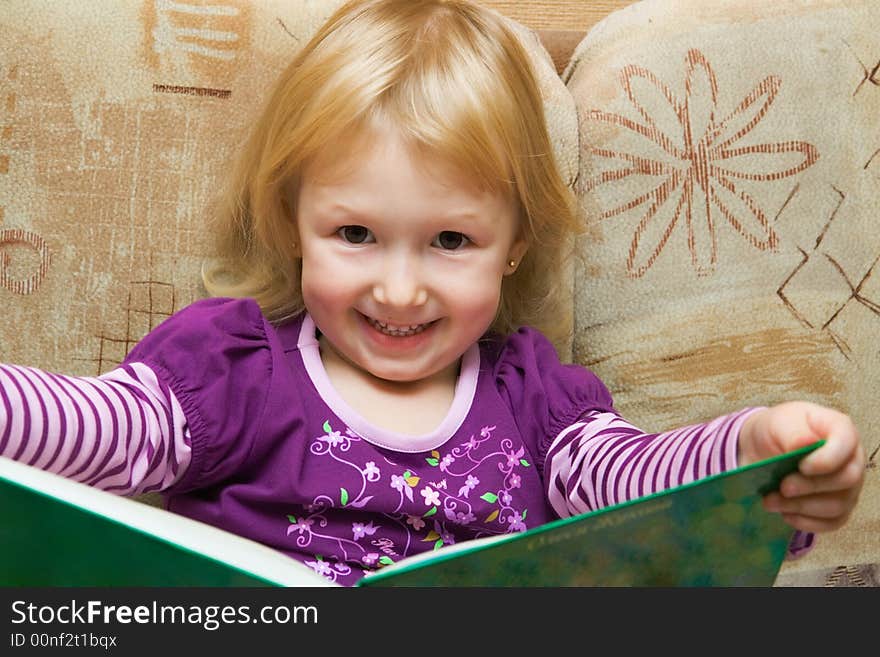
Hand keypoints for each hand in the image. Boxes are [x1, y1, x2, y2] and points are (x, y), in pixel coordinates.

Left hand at [738, 401, 865, 532]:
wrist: (763, 448)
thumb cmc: (776, 431)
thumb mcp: (778, 422)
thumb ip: (794, 433)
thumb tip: (806, 444)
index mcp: (841, 430)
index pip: (847, 444)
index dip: (827, 460)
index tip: (801, 467)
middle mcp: (852, 459)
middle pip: (847, 479)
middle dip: (811, 486)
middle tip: (783, 487)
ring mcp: (848, 487)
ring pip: (838, 505)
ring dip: (802, 507)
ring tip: (771, 501)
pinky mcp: (838, 508)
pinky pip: (831, 523)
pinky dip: (806, 522)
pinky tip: (785, 514)